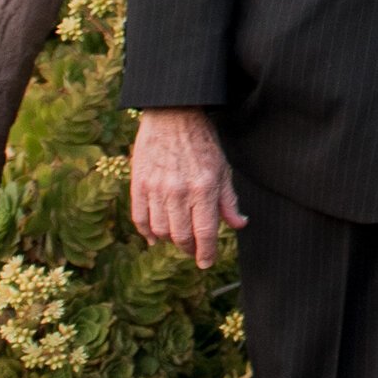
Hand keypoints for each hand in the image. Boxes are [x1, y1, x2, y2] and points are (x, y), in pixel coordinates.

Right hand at [129, 110, 244, 269]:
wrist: (172, 114)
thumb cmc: (202, 141)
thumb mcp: (223, 168)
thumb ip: (229, 200)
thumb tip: (239, 224)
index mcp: (204, 188)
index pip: (205, 233)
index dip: (206, 253)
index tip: (206, 262)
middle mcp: (179, 191)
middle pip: (181, 236)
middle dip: (189, 249)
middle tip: (193, 251)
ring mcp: (156, 188)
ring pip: (160, 231)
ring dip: (170, 240)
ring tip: (178, 238)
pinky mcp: (138, 184)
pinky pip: (140, 219)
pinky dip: (147, 232)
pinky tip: (155, 236)